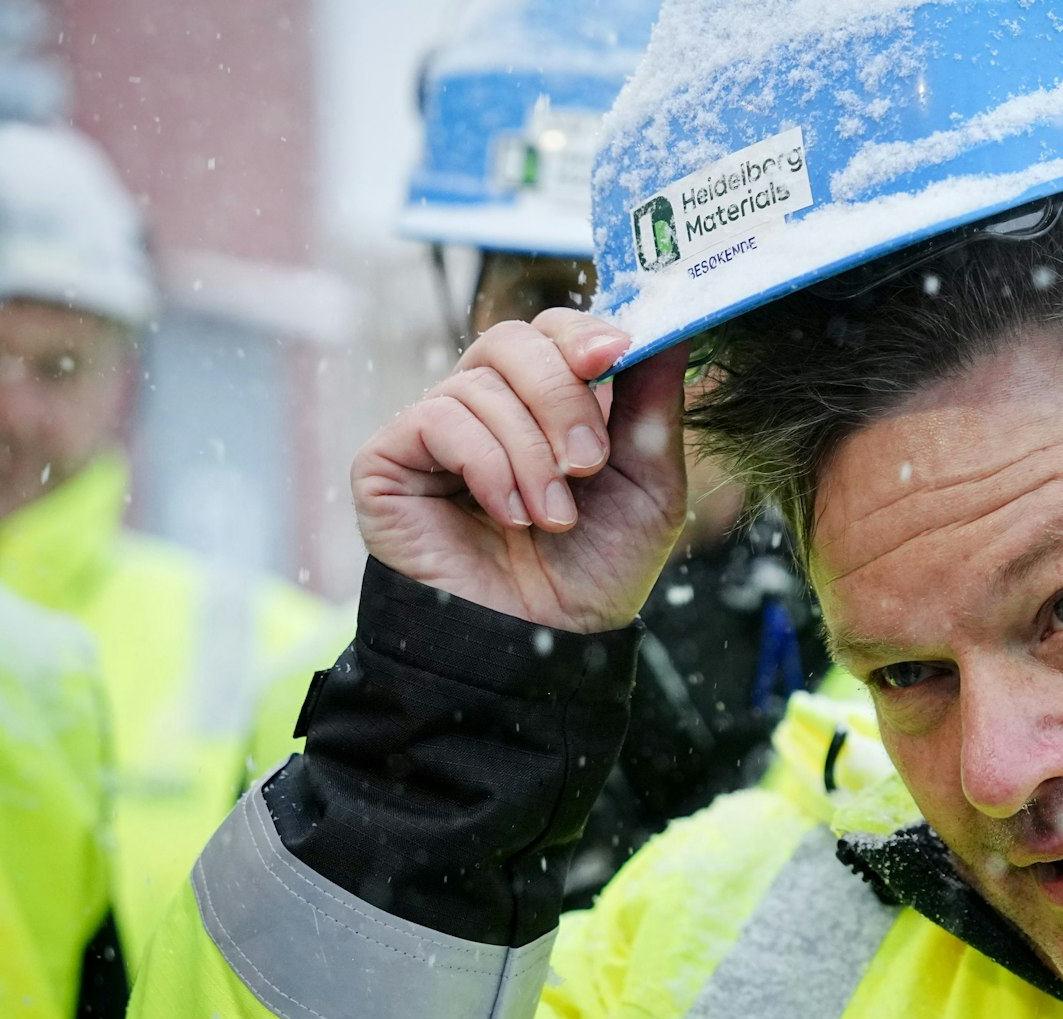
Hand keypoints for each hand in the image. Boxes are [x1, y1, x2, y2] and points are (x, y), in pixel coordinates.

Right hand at [351, 309, 690, 632]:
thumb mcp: (650, 484)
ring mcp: (434, 431)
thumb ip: (654, 405)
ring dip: (531, 454)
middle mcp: (486, 406)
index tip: (616, 355)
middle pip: (512, 340)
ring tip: (553, 518)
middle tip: (589, 463)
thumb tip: (674, 327)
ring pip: (480, 384)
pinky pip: (437, 419)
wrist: (543, 647)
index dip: (581, 332)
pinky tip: (507, 515)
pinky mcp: (388, 461)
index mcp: (545, 403)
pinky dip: (486, 465)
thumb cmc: (597, 571)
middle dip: (561, 396)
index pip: (552, 329)